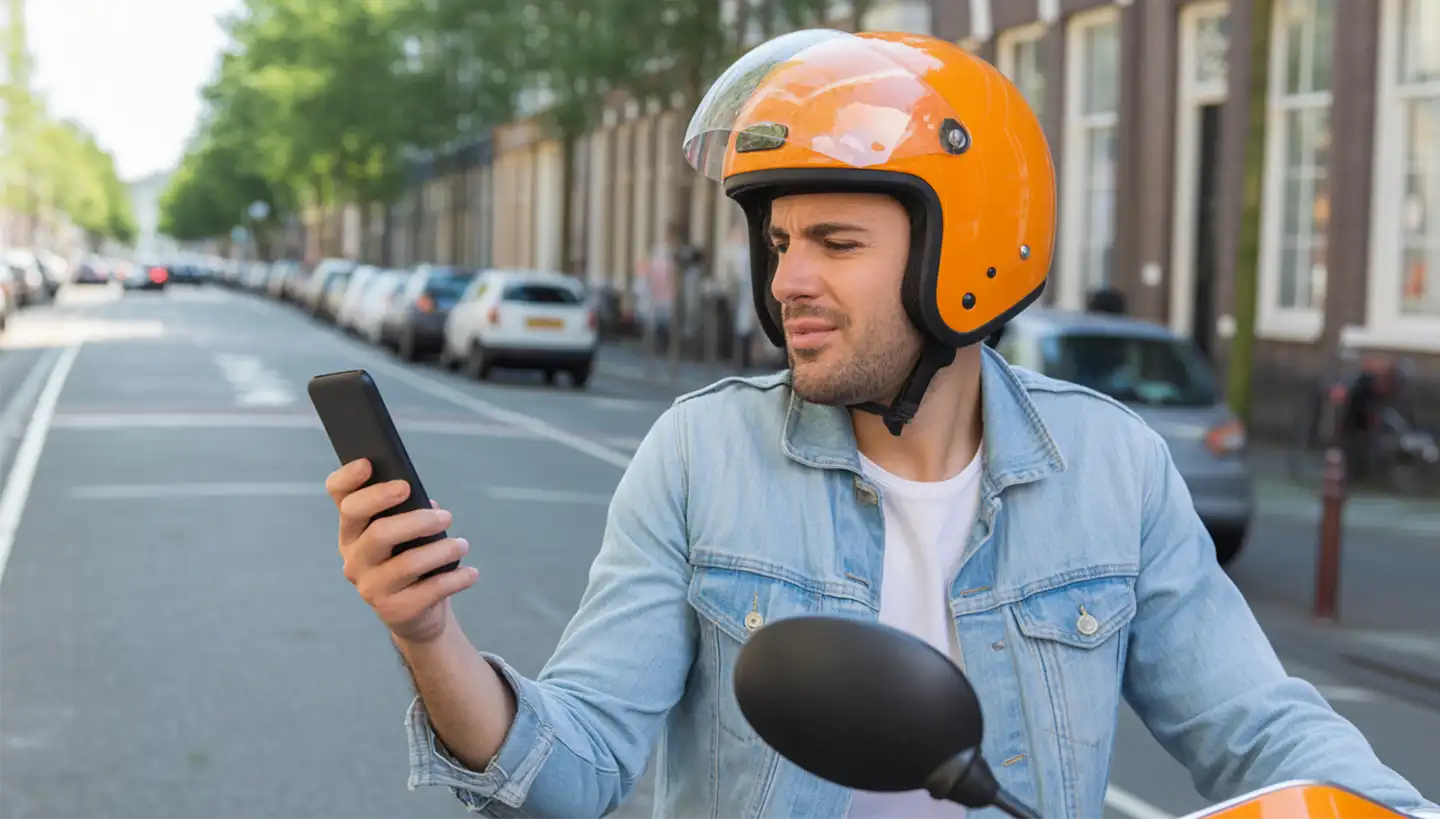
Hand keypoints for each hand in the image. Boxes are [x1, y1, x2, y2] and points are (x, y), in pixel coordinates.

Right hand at [326, 459, 478, 643]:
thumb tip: (428, 504)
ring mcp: (370, 586)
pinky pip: (429, 590)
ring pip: (407, 563)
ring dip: (443, 551)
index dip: (349, 478)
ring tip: (463, 545)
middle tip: (445, 516)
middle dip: (417, 520)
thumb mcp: (407, 533)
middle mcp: (354, 557)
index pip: (339, 497)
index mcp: (353, 529)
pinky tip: (472, 573)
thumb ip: (409, 512)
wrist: (415, 614)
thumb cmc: (411, 559)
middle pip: (378, 531)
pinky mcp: (393, 610)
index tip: (370, 463)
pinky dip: (456, 578)